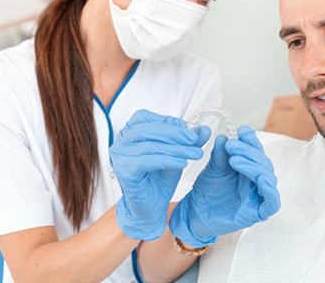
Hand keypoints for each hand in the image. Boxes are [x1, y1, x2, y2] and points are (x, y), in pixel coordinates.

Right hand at [110, 110, 210, 240]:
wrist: (150, 208)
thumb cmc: (159, 178)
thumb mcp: (177, 154)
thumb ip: (189, 141)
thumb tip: (205, 129)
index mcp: (129, 132)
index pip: (145, 117)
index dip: (168, 121)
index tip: (188, 130)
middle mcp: (120, 142)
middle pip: (148, 129)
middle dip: (175, 133)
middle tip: (194, 139)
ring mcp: (119, 156)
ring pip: (150, 146)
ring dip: (176, 148)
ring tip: (195, 153)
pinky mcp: (124, 171)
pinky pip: (147, 161)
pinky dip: (167, 160)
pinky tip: (182, 163)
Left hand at [169, 125, 280, 246]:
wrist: (195, 214)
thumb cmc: (207, 191)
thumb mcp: (213, 169)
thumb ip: (220, 154)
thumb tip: (223, 137)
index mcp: (249, 168)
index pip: (256, 151)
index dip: (251, 140)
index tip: (241, 130)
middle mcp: (257, 180)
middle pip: (263, 162)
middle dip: (248, 151)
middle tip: (230, 145)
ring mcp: (259, 196)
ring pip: (268, 177)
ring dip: (253, 166)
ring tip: (234, 159)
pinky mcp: (259, 212)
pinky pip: (272, 201)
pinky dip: (269, 189)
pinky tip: (260, 178)